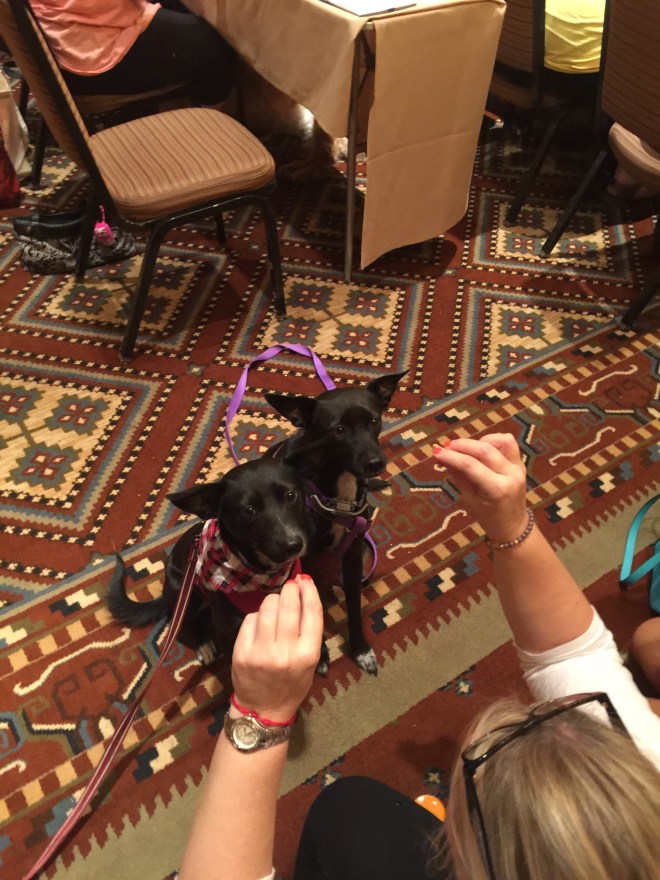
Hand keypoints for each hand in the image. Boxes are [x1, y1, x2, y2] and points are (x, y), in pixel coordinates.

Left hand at [231, 574, 323, 722]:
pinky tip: (262, 622)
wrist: (264, 709)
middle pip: (288, 605)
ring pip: (268, 607)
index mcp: (308, 655)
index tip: (305, 579)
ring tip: (276, 604)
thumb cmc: (292, 683)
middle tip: (290, 587)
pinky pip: (251, 619)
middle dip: (290, 589)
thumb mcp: (311, 661)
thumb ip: (309, 631)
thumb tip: (304, 593)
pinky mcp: (242, 651)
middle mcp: (285, 652)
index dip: (309, 590)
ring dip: (273, 600)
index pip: (312, 612)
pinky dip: (258, 615)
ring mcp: (261, 651)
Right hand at [433, 433, 528, 542]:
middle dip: (462, 445)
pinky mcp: (520, 463)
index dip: (451, 456)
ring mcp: (519, 468)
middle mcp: (511, 475)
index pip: (470, 466)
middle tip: (446, 447)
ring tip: (466, 450)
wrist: (512, 526)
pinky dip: (492, 441)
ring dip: (479, 441)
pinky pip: (508, 443)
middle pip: (485, 450)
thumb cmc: (487, 517)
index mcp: (497, 490)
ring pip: (499, 441)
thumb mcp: (468, 499)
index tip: (436, 452)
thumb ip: (458, 475)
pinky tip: (481, 449)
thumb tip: (442, 456)